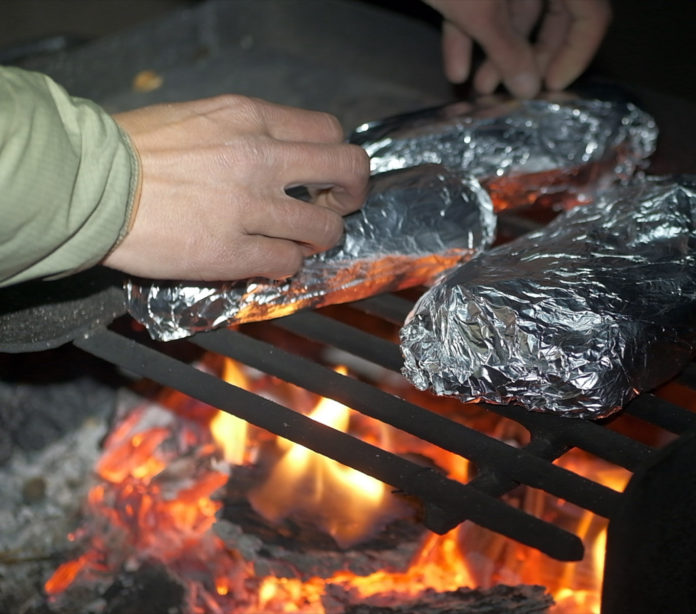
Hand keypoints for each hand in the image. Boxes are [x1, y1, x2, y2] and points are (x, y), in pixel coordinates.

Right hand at [103, 95, 368, 280]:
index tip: (326, 174)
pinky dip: (285, 266)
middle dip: (352, 194)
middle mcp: (261, 157)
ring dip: (318, 239)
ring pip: (325, 228)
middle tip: (336, 207)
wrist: (88, 184)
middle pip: (348, 171)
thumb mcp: (198, 117)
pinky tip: (266, 262)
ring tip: (296, 241)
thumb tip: (277, 154)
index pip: (328, 130)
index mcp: (251, 118)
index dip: (336, 156)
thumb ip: (244, 132)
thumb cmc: (131, 150)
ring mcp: (251, 207)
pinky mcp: (234, 251)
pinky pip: (288, 263)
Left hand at [425, 0, 611, 97]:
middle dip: (529, 57)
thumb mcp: (479, 10)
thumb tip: (529, 87)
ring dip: (496, 51)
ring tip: (478, 90)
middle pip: (554, 12)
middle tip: (514, 92)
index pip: (591, 14)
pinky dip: (471, 29)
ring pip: (515, 8)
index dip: (576, 53)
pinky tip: (454, 66)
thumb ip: (508, 50)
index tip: (554, 87)